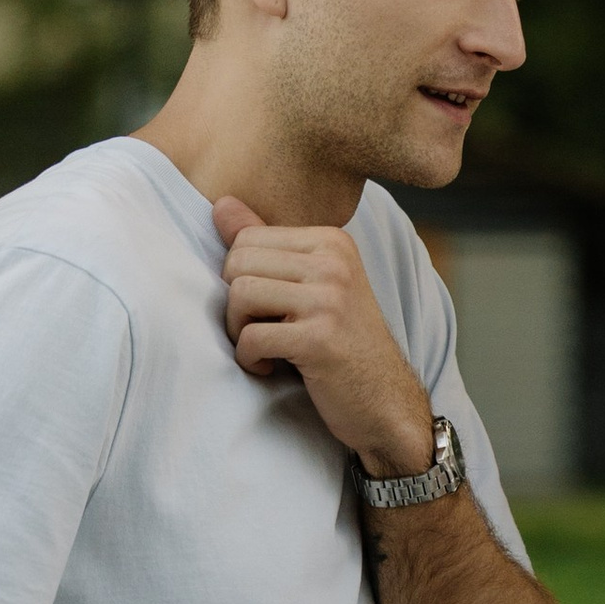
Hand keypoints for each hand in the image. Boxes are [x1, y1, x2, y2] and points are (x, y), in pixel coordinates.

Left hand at [213, 196, 435, 481]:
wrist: (384, 400)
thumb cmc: (341, 343)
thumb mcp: (311, 285)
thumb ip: (266, 244)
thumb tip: (220, 203)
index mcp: (332, 240)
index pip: (246, 237)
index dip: (240, 278)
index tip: (267, 308)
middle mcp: (333, 262)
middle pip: (237, 263)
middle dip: (236, 304)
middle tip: (261, 329)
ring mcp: (329, 298)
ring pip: (239, 295)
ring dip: (240, 331)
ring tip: (265, 347)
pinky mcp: (320, 338)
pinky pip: (251, 338)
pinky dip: (250, 360)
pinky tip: (271, 367)